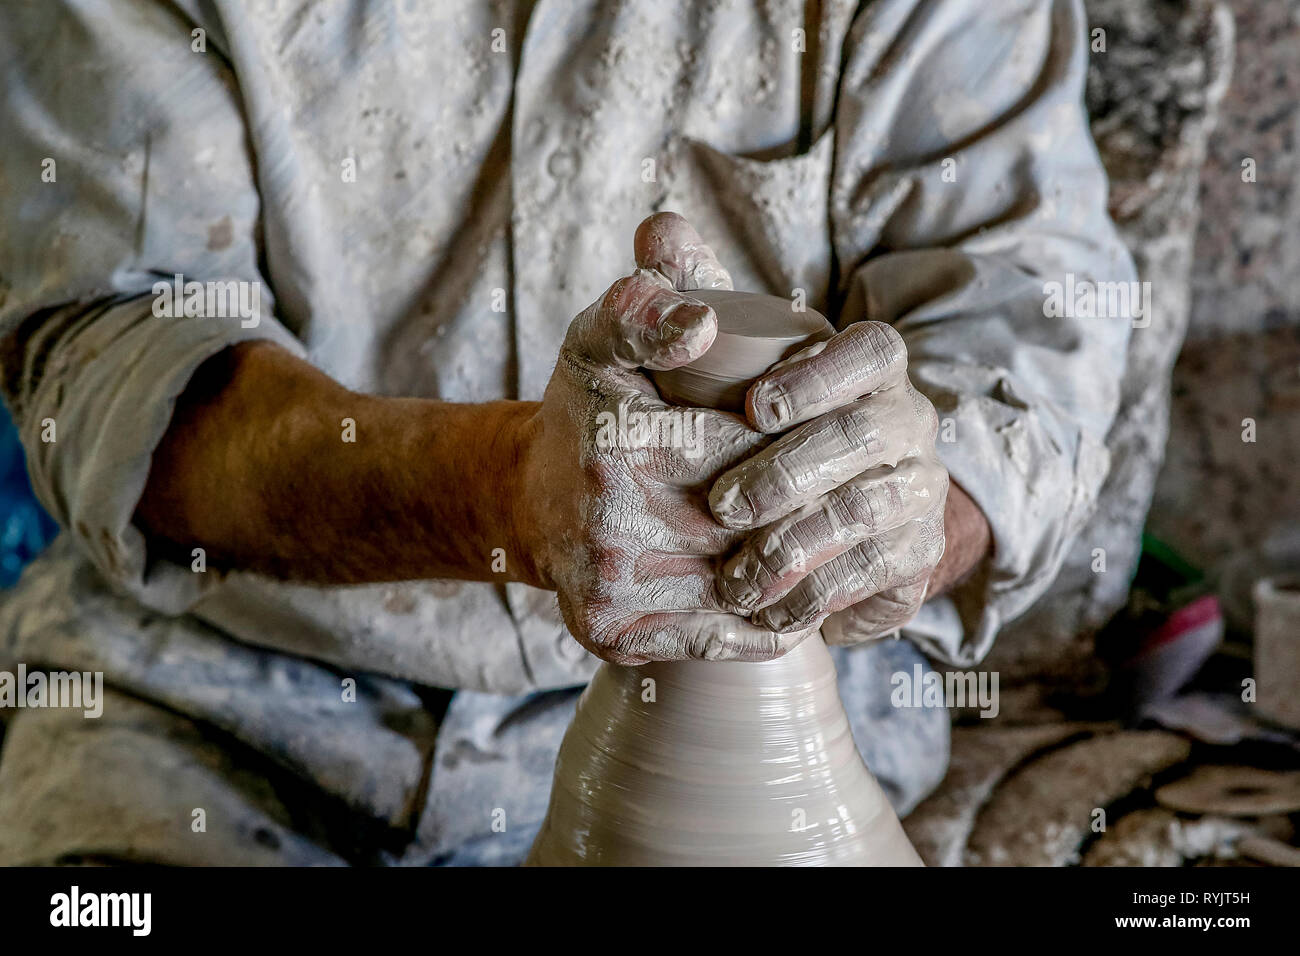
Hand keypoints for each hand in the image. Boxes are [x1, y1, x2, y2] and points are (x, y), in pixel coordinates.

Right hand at [517, 213, 815, 663]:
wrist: (526, 499)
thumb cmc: (584, 414)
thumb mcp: (600, 339)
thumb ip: (645, 308)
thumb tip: (700, 324)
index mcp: (619, 442)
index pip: (752, 447)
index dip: (797, 440)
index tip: (825, 435)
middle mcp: (610, 523)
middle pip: (757, 521)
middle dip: (805, 506)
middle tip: (843, 494)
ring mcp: (612, 588)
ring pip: (749, 585)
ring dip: (799, 568)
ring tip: (832, 542)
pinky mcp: (615, 635)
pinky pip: (723, 636)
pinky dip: (770, 619)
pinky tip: (794, 591)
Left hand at [710, 321, 949, 642]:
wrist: (793, 532)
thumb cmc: (740, 438)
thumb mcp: (710, 371)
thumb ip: (681, 304)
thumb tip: (661, 263)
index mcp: (871, 371)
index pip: (874, 352)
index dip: (822, 377)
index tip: (756, 408)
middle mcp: (907, 424)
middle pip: (867, 435)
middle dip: (790, 472)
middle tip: (723, 506)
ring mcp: (919, 491)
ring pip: (868, 511)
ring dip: (794, 544)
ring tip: (734, 576)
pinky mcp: (917, 555)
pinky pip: (873, 574)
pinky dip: (813, 595)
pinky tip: (766, 608)